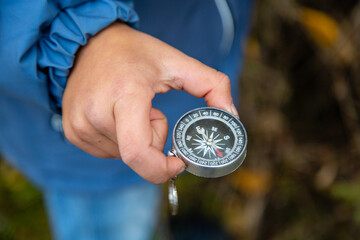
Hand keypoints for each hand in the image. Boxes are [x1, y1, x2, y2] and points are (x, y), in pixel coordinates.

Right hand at [62, 22, 237, 183]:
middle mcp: (96, 112)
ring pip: (124, 155)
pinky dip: (121, 140)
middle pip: (138, 154)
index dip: (162, 168)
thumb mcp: (177, 62)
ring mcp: (80, 125)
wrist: (91, 45)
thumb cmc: (136, 54)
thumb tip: (231, 116)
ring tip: (130, 108)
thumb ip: (212, 86)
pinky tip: (117, 115)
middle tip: (151, 110)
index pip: (138, 152)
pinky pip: (109, 152)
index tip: (178, 160)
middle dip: (154, 140)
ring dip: (136, 139)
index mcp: (125, 94)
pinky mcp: (72, 132)